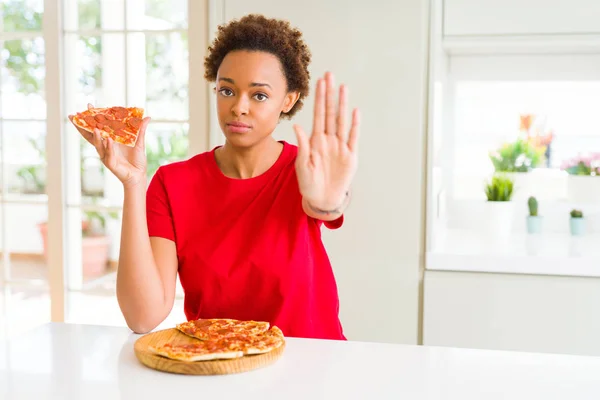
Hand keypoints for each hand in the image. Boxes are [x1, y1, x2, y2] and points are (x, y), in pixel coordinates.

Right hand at [68, 104, 150, 187]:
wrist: (139, 175)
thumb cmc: (137, 160)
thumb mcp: (139, 143)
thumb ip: (141, 130)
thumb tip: (147, 118)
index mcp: (110, 141)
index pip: (98, 128)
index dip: (93, 118)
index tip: (89, 106)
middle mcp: (105, 147)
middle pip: (91, 135)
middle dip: (83, 125)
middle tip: (77, 115)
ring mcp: (106, 156)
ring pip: (98, 145)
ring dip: (96, 136)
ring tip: (95, 128)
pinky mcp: (111, 164)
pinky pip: (108, 155)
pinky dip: (109, 147)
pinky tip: (109, 140)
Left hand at [293, 72, 359, 209]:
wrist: (322, 199)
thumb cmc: (309, 183)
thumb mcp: (302, 165)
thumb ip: (302, 146)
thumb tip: (297, 126)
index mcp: (316, 140)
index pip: (318, 114)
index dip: (319, 98)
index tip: (320, 82)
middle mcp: (329, 139)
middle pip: (330, 113)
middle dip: (330, 94)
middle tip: (330, 75)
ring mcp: (340, 146)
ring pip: (342, 121)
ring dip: (342, 104)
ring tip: (343, 88)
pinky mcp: (350, 156)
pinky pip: (352, 138)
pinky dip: (354, 125)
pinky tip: (354, 112)